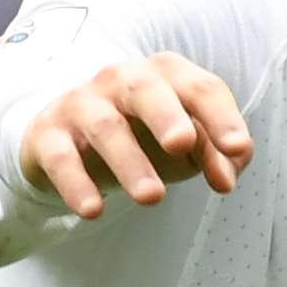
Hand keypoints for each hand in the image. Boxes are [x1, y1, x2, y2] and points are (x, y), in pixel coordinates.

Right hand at [17, 54, 252, 218]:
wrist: (70, 146)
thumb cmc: (142, 138)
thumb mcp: (184, 146)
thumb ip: (214, 155)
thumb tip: (227, 177)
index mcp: (164, 76)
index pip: (199, 87)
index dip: (221, 117)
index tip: (237, 150)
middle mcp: (121, 80)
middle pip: (145, 87)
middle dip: (166, 114)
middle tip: (182, 144)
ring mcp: (81, 105)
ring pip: (105, 126)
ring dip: (129, 161)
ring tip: (152, 198)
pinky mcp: (48, 136)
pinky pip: (60, 156)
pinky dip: (76, 183)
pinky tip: (93, 210)